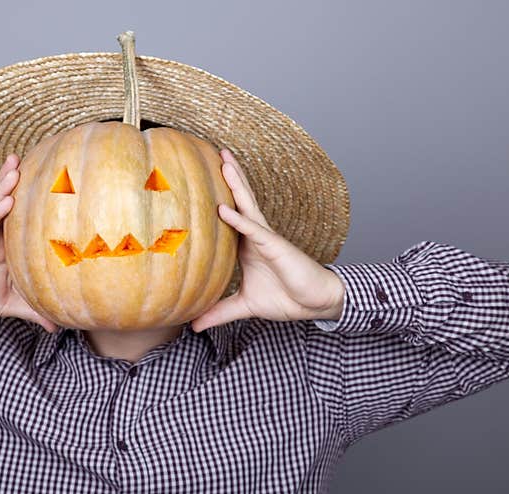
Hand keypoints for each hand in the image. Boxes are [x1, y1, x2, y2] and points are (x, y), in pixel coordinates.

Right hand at [0, 154, 58, 331]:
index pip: (26, 218)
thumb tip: (58, 326)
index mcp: (8, 245)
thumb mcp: (11, 303)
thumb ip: (34, 310)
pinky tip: (7, 198)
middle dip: (21, 181)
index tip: (57, 184)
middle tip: (38, 157)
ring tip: (18, 165)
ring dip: (6, 184)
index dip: (37, 201)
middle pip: (11, 202)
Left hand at [190, 149, 345, 332]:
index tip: (198, 180)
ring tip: (224, 161)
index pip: (229, 215)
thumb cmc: (285, 298)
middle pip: (239, 200)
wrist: (314, 304)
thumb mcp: (244, 306)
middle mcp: (256, 236)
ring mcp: (266, 239)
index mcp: (246, 245)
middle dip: (228, 177)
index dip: (217, 196)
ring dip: (236, 184)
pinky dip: (239, 220)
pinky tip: (224, 208)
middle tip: (215, 152)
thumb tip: (194, 325)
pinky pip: (255, 231)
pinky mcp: (276, 247)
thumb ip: (219, 312)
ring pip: (247, 206)